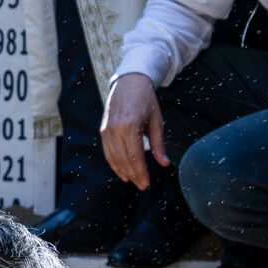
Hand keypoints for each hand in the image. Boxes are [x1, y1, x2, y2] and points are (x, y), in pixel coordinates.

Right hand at [101, 72, 166, 189]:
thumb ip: (159, 144)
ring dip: (123, 171)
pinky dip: (114, 163)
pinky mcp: (103, 130)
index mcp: (130, 126)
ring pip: (114, 158)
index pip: (135, 156)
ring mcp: (106, 130)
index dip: (141, 172)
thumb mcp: (156, 120)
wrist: (129, 82)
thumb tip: (164, 163)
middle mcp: (115, 129)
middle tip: (142, 185)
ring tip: (133, 180)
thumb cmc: (146, 100)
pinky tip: (122, 171)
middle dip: (133, 175)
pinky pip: (108, 151)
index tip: (146, 184)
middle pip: (123, 160)